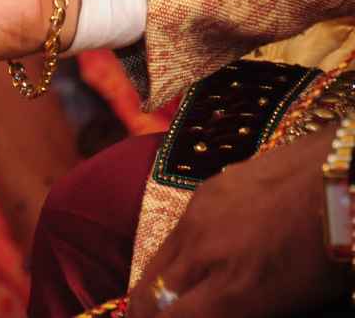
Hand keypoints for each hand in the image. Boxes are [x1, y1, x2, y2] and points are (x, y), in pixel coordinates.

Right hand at [126, 128, 348, 317]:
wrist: (340, 178)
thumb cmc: (332, 255)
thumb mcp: (293, 302)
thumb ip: (241, 311)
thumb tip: (209, 310)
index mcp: (233, 293)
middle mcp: (203, 256)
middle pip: (148, 297)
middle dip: (147, 313)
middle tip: (153, 317)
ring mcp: (197, 220)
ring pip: (157, 263)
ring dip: (159, 284)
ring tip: (171, 293)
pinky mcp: (202, 193)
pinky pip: (177, 233)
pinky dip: (181, 252)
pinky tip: (202, 253)